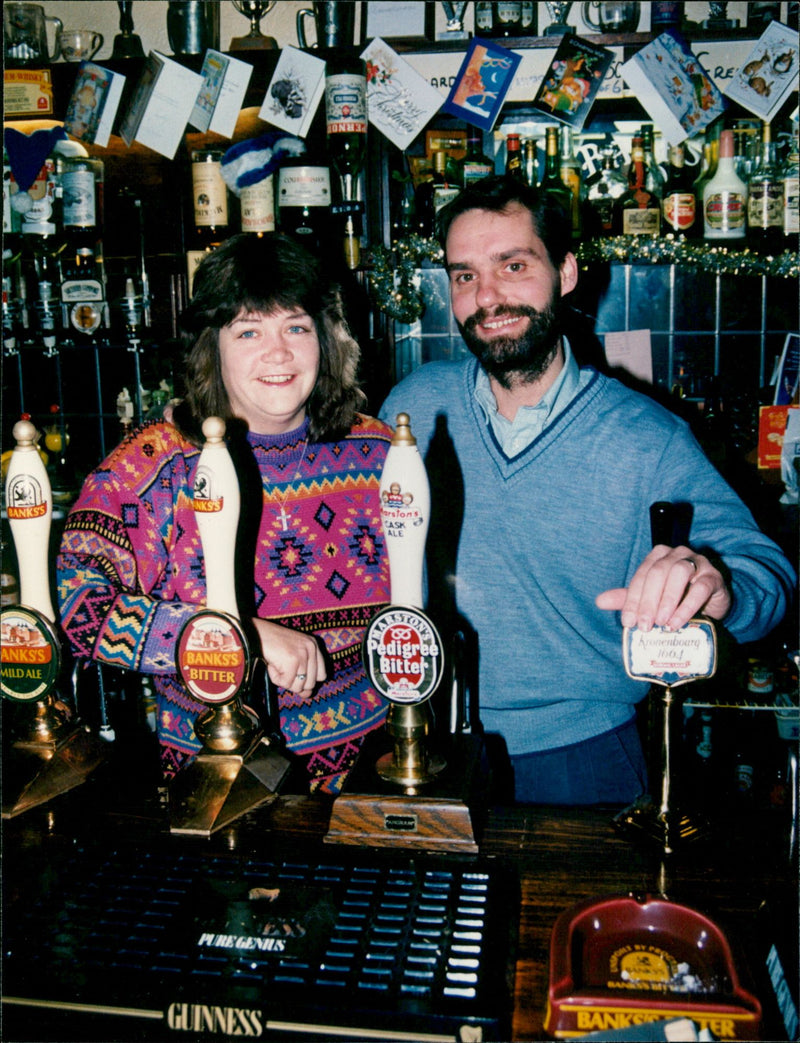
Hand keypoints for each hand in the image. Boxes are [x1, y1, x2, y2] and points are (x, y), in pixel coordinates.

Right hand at [251, 618, 326, 694]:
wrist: (255, 632)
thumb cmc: (270, 644)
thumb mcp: (292, 655)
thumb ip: (302, 673)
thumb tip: (306, 695)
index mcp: (313, 645)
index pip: (322, 675)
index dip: (309, 681)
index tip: (297, 679)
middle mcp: (311, 649)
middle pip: (311, 684)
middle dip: (294, 683)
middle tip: (282, 671)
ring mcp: (303, 655)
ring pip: (298, 686)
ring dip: (284, 681)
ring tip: (276, 666)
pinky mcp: (293, 661)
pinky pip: (285, 683)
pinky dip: (275, 678)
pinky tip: (271, 665)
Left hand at [595, 544, 731, 631]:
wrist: (710, 604)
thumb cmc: (677, 598)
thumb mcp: (651, 599)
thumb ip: (627, 598)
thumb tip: (599, 601)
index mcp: (657, 556)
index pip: (642, 575)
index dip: (633, 599)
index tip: (628, 622)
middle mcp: (676, 554)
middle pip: (658, 572)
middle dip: (648, 601)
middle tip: (644, 626)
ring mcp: (697, 562)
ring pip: (679, 573)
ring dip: (667, 600)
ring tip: (662, 623)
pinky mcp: (713, 576)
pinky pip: (700, 587)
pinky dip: (687, 606)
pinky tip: (677, 622)